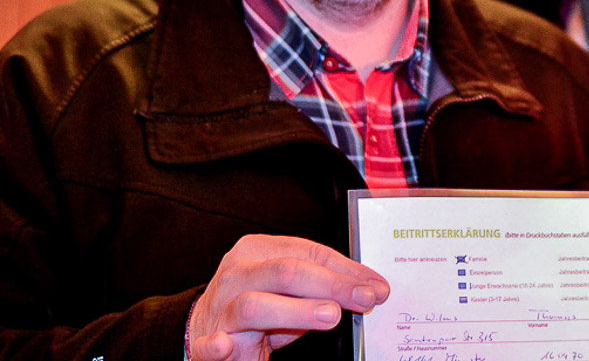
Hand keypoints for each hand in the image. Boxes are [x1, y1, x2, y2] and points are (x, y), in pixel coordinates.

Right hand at [187, 234, 389, 360]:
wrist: (203, 328)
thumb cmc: (258, 302)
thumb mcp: (291, 288)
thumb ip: (324, 285)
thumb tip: (371, 288)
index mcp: (259, 250)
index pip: (309, 253)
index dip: (346, 270)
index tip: (375, 286)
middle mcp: (238, 273)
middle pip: (286, 271)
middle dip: (331, 285)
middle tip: (363, 300)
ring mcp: (220, 306)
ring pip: (255, 305)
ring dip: (297, 311)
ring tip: (331, 316)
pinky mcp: (206, 341)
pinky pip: (210, 344)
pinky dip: (217, 346)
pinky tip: (227, 346)